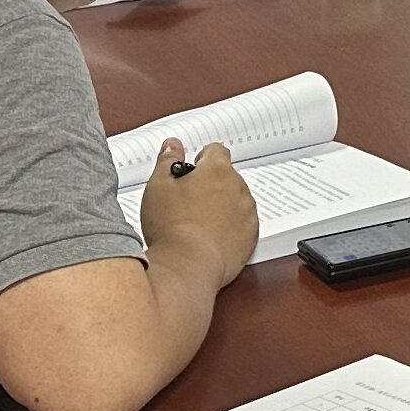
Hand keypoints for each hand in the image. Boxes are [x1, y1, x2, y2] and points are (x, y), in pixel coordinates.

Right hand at [138, 140, 257, 291]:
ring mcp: (247, 213)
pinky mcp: (250, 237)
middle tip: (187, 200)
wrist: (187, 265)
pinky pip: (242, 225)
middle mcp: (238, 188)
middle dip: (210, 184)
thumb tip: (172, 146)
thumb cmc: (172, 228)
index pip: (216, 151)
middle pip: (226, 177)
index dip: (201, 160)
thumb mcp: (159, 186)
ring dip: (222, 205)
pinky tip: (209, 236)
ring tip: (197, 221)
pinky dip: (230, 227)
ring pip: (235, 201)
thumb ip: (167, 160)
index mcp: (217, 170)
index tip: (192, 169)